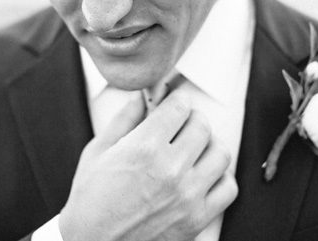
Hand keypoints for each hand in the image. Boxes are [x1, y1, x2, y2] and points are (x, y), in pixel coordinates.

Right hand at [59, 91, 237, 240]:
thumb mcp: (96, 153)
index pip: (180, 107)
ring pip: (220, 153)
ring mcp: (187, 195)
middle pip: (202, 125)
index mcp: (144, 147)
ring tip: (195, 148)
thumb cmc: (89, 203)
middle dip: (192, 118)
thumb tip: (140, 99)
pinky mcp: (197, 218)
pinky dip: (221, 177)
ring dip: (209, 145)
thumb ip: (122, 121)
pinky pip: (228, 188)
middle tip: (182, 124)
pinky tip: (204, 175)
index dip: (177, 99)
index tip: (175, 102)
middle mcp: (171, 169)